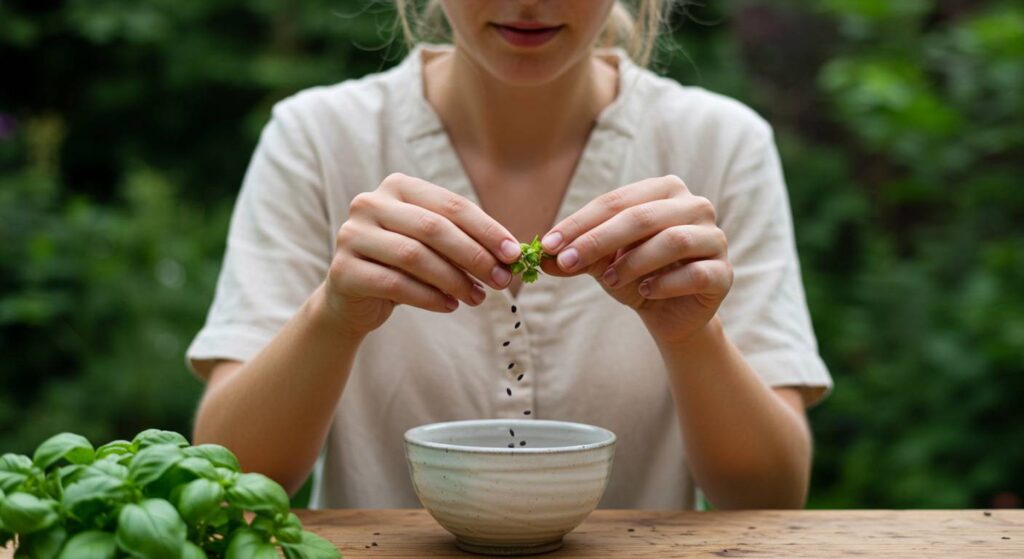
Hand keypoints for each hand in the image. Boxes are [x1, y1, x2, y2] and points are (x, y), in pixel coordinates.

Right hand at [322, 173, 521, 337]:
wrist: (353, 298)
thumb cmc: (403, 266)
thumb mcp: (434, 246)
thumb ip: (464, 241)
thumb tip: (511, 254)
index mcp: (397, 186)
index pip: (451, 205)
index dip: (486, 230)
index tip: (513, 254)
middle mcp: (369, 203)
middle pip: (434, 229)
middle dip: (474, 256)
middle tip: (502, 280)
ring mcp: (352, 235)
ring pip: (415, 256)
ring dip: (455, 280)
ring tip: (478, 297)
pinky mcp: (343, 270)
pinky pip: (395, 284)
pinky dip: (430, 297)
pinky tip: (451, 306)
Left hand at [539, 175, 732, 343]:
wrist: (669, 313)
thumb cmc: (634, 275)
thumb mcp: (600, 263)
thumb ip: (574, 255)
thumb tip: (538, 257)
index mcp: (664, 191)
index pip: (616, 201)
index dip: (581, 222)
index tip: (551, 244)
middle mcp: (695, 206)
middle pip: (642, 217)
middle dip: (599, 239)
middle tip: (569, 262)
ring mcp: (715, 237)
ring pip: (673, 241)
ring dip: (632, 262)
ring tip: (607, 280)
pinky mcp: (724, 273)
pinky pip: (695, 273)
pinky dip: (664, 284)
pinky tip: (644, 292)